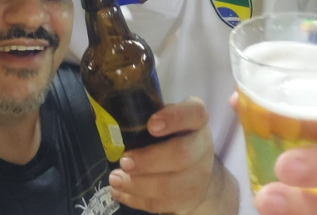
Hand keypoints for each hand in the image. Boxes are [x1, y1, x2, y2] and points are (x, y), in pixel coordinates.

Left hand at [108, 97, 216, 213]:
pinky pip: (162, 204)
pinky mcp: (188, 199)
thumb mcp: (169, 116)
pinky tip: (119, 192)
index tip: (151, 125)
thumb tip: (114, 118)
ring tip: (115, 179)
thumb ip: (150, 113)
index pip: (194, 113)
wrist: (199, 168)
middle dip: (149, 160)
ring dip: (138, 184)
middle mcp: (202, 146)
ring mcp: (199, 176)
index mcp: (196, 119)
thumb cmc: (174, 134)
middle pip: (181, 155)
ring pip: (170, 186)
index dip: (174, 119)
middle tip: (124, 161)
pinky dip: (137, 199)